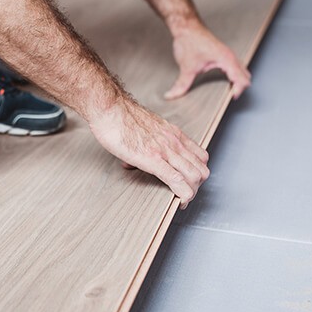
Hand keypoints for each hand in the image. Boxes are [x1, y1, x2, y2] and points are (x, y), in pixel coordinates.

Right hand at [89, 95, 209, 207]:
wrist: (110, 109)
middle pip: (202, 169)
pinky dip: (183, 195)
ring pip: (195, 176)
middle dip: (197, 186)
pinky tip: (179, 201)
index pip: (200, 157)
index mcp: (173, 134)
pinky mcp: (153, 159)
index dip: (197, 173)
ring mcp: (165, 151)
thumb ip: (148, 142)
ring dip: (191, 193)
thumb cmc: (121, 117)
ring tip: (181, 199)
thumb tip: (138, 157)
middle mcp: (174, 142)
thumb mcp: (145, 128)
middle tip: (185, 193)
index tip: (188, 182)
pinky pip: (176, 180)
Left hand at [167, 21, 250, 99]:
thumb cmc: (190, 40)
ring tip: (227, 91)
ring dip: (238, 81)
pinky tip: (223, 81)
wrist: (187, 27)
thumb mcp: (186, 67)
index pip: (241, 79)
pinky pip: (235, 67)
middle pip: (245, 76)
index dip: (238, 90)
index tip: (231, 98)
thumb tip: (173, 95)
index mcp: (226, 59)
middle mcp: (230, 56)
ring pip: (242, 71)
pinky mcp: (222, 54)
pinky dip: (234, 75)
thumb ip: (181, 84)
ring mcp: (227, 55)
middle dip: (240, 87)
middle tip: (229, 97)